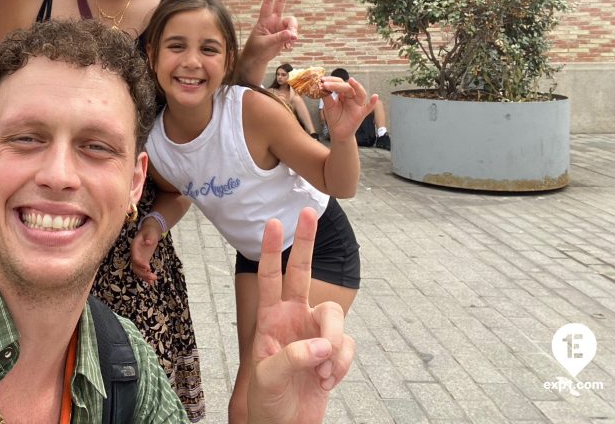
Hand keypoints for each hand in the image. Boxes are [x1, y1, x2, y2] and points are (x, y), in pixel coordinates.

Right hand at [130, 225, 161, 283]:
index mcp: (134, 246)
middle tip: (153, 276)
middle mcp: (134, 254)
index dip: (140, 263)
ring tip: (152, 281)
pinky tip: (151, 282)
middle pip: (135, 266)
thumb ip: (149, 237)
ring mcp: (138, 258)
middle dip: (143, 273)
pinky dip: (146, 277)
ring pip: (138, 270)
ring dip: (144, 277)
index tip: (147, 267)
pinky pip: (142, 270)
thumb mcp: (150, 232)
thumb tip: (148, 242)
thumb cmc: (150, 231)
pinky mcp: (143, 261)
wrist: (150, 231)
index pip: (135, 256)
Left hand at [245, 0, 298, 61]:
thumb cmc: (256, 50)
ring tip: (290, 41)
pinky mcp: (284, 35)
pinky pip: (293, 34)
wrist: (257, 59)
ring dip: (293, 31)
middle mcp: (273, 21)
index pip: (267, 4)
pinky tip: (287, 47)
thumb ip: (278, 38)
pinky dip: (292, 40)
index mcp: (264, 20)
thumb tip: (292, 35)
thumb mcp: (265, 44)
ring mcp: (279, 27)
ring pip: (292, 23)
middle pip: (280, 3)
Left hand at [247, 209, 354, 423]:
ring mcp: (315, 333)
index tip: (274, 222)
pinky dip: (340, 366)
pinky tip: (325, 382)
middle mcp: (294, 318)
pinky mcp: (333, 352)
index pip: (269, 278)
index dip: (271, 251)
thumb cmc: (267, 402)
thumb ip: (292, 357)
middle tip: (309, 211)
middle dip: (306, 242)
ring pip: (336, 317)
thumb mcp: (268, 378)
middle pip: (303, 272)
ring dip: (333, 347)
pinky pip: (347, 347)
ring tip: (320, 373)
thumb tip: (322, 345)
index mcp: (271, 319)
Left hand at [320, 77, 376, 141]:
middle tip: (326, 84)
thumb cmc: (334, 118)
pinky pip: (368, 108)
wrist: (338, 133)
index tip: (322, 80)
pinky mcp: (361, 114)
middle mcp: (352, 97)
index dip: (332, 81)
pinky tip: (375, 97)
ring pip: (360, 93)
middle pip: (348, 87)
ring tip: (351, 80)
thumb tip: (321, 86)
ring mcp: (357, 105)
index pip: (340, 83)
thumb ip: (326, 96)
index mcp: (343, 94)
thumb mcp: (328, 106)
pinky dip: (372, 103)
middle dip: (337, 85)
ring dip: (357, 86)